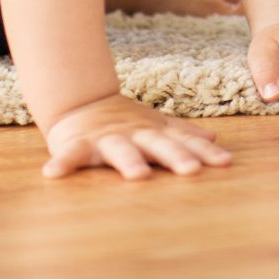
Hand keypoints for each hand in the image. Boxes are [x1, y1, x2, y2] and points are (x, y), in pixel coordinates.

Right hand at [42, 93, 230, 180]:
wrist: (82, 102)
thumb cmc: (125, 121)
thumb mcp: (154, 125)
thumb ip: (181, 132)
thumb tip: (214, 137)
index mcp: (154, 133)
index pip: (183, 142)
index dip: (204, 152)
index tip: (225, 162)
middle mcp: (134, 135)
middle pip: (158, 145)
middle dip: (175, 156)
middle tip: (191, 170)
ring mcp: (106, 139)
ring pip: (119, 149)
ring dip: (128, 161)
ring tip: (138, 176)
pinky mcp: (78, 144)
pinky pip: (69, 155)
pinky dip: (62, 163)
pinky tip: (53, 174)